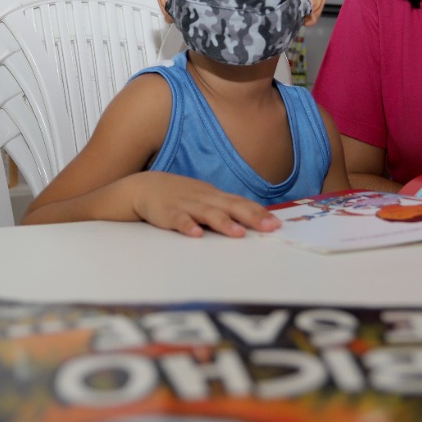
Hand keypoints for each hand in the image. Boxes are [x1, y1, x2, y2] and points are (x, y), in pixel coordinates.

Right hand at [128, 173, 280, 237]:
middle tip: (269, 228)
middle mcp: (204, 199)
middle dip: (251, 217)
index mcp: (215, 197)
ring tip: (238, 233)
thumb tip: (255, 219)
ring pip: (207, 214)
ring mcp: (186, 205)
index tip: (277, 224)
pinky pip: (178, 220)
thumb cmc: (181, 197)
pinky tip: (196, 234)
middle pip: (231, 207)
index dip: (259, 213)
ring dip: (223, 223)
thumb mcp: (206, 199)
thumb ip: (227, 209)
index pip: (241, 203)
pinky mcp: (167, 213)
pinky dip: (187, 226)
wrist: (144, 187)